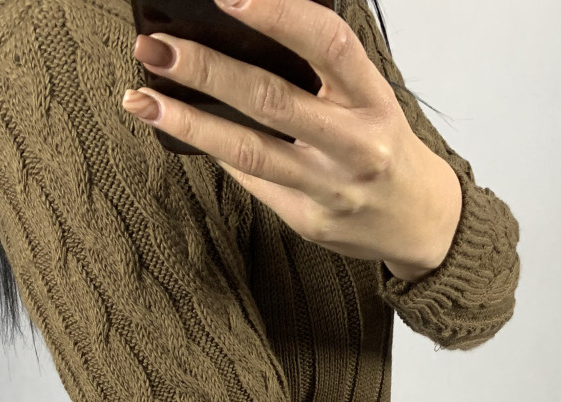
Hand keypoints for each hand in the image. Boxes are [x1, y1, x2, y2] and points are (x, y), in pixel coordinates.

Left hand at [123, 0, 461, 281]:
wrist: (420, 222)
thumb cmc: (385, 148)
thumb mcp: (369, 98)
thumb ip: (321, 71)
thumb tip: (244, 34)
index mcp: (373, 100)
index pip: (326, 43)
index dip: (277, 14)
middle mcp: (353, 144)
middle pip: (270, 99)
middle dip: (206, 69)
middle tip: (156, 47)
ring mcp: (329, 187)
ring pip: (249, 151)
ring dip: (189, 121)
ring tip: (141, 99)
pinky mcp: (308, 220)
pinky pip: (252, 182)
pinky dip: (215, 151)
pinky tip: (183, 130)